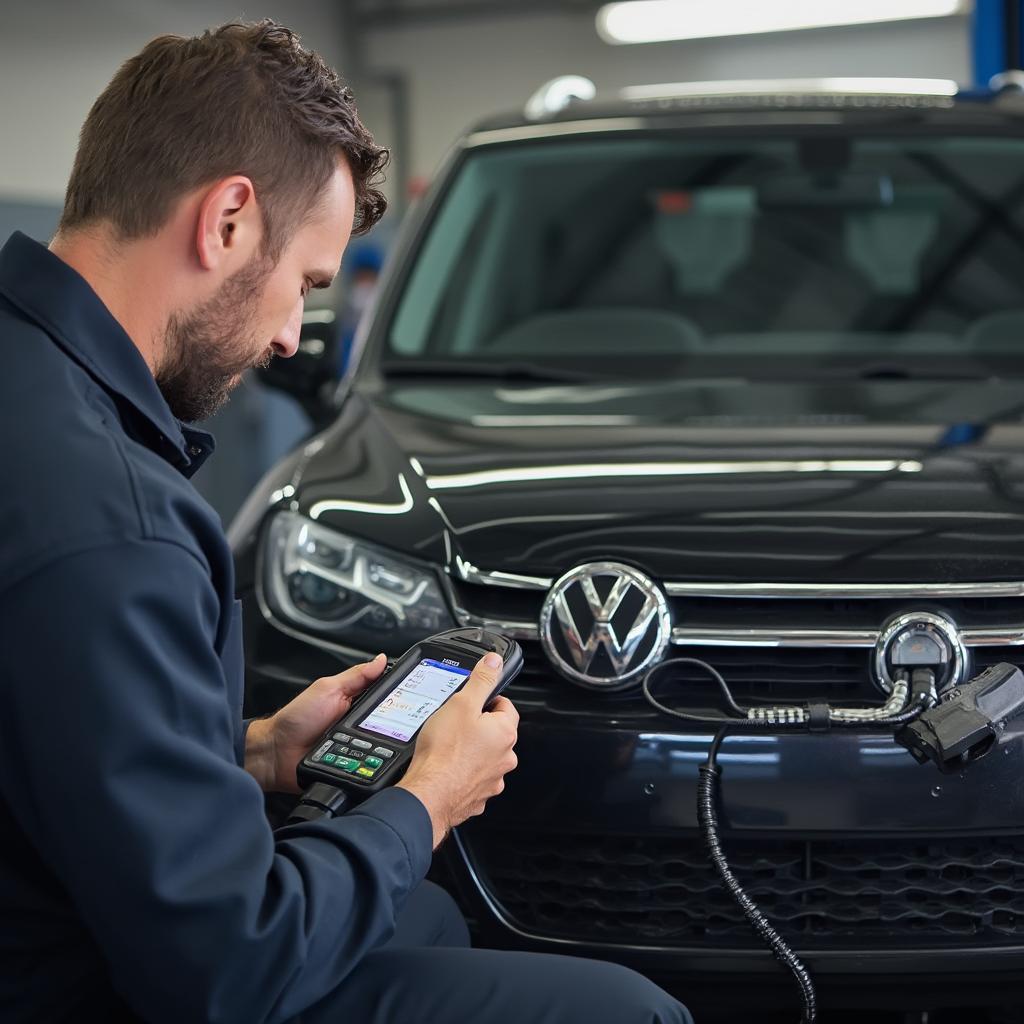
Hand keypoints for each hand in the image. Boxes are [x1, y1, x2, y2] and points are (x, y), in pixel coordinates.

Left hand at [245, 654, 387, 792]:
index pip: (385, 695)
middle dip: (395, 722)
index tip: (413, 692)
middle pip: (390, 721)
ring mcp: (358, 744)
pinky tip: (371, 757)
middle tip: (392, 720)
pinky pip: (372, 764)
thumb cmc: (296, 719)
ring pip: (384, 745)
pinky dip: (374, 762)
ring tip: (371, 739)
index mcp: (355, 700)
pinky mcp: (355, 765)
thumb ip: (355, 676)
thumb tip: (381, 660)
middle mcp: (359, 722)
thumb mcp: (328, 689)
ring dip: (383, 744)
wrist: (277, 753)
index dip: (399, 693)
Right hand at [397, 652, 518, 848]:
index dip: (488, 700)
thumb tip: (494, 662)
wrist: (429, 794)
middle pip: (496, 733)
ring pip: (486, 757)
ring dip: (472, 751)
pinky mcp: (478, 797)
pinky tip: (447, 767)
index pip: (506, 706)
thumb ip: (481, 680)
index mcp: (505, 733)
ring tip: (449, 747)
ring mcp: (493, 780)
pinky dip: (463, 772)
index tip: (473, 702)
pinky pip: (474, 778)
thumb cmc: (443, 752)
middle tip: (456, 724)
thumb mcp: (461, 703)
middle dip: (479, 727)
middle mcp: (505, 758)